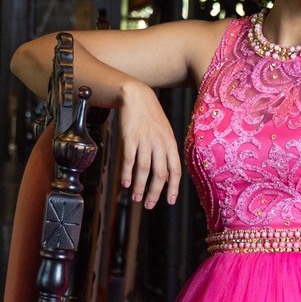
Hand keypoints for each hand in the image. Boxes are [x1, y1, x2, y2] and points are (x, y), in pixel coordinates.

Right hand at [117, 78, 181, 207]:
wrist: (137, 96)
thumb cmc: (151, 116)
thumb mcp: (165, 132)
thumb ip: (167, 152)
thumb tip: (167, 176)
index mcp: (170, 143)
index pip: (175, 170)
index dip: (174, 187)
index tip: (171, 201)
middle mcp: (159, 143)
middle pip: (160, 173)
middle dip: (155, 192)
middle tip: (150, 205)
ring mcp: (144, 140)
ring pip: (144, 169)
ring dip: (139, 186)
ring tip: (136, 198)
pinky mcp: (129, 137)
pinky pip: (129, 159)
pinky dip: (127, 173)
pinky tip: (125, 183)